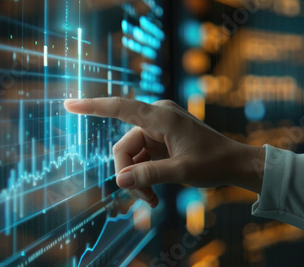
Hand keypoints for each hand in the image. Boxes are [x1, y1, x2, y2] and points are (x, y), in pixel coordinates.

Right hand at [64, 97, 265, 207]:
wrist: (235, 163)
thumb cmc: (214, 163)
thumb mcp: (181, 172)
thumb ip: (149, 175)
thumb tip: (119, 181)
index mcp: (160, 116)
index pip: (119, 107)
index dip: (91, 106)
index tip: (68, 104)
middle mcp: (156, 117)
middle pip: (124, 146)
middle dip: (128, 173)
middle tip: (144, 198)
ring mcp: (158, 128)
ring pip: (131, 154)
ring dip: (137, 177)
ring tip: (152, 199)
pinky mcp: (160, 139)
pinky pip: (141, 157)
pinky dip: (143, 174)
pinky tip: (154, 193)